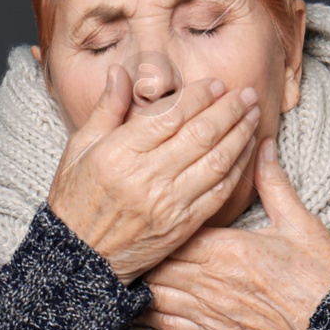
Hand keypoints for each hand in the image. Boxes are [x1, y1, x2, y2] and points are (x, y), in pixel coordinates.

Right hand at [47, 65, 262, 285]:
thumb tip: (120, 72)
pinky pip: (219, 192)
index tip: (217, 84)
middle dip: (229, 109)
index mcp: (119, 153)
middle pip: (201, 134)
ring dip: (240, 135)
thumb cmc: (76, 200)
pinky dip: (238, 169)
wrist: (79, 257)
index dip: (200, 96)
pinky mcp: (182, 225)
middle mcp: (146, 177)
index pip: (171, 115)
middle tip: (247, 94)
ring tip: (253, 116)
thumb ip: (106, 109)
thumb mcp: (79, 149)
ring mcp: (167, 203)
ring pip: (217, 161)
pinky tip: (246, 152)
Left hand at [134, 136, 329, 329]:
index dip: (160, 220)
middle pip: (157, 261)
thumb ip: (273, 184)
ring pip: (155, 293)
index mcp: (226, 250)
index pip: (175, 230)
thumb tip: (262, 145)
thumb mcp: (300, 223)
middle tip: (136, 235)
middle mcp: (210, 282)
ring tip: (133, 264)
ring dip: (144, 279)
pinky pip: (167, 325)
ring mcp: (208, 312)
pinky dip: (150, 313)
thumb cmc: (319, 277)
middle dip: (146, 249)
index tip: (154, 208)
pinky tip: (142, 301)